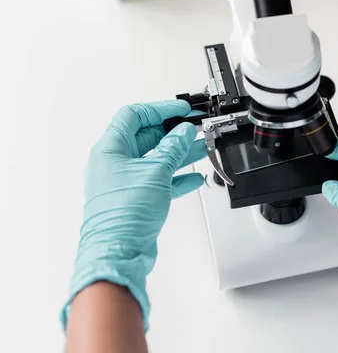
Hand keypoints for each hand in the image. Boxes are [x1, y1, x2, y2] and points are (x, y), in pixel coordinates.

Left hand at [62, 101, 207, 330]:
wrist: (118, 253)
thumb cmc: (122, 215)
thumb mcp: (155, 172)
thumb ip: (173, 149)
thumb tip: (183, 132)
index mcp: (110, 149)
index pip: (134, 116)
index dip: (159, 109)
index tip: (181, 110)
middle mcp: (115, 163)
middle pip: (147, 137)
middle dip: (174, 132)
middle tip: (196, 128)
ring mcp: (126, 182)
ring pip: (156, 159)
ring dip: (179, 153)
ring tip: (202, 147)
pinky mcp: (137, 199)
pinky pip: (159, 180)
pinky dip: (177, 177)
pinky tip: (193, 178)